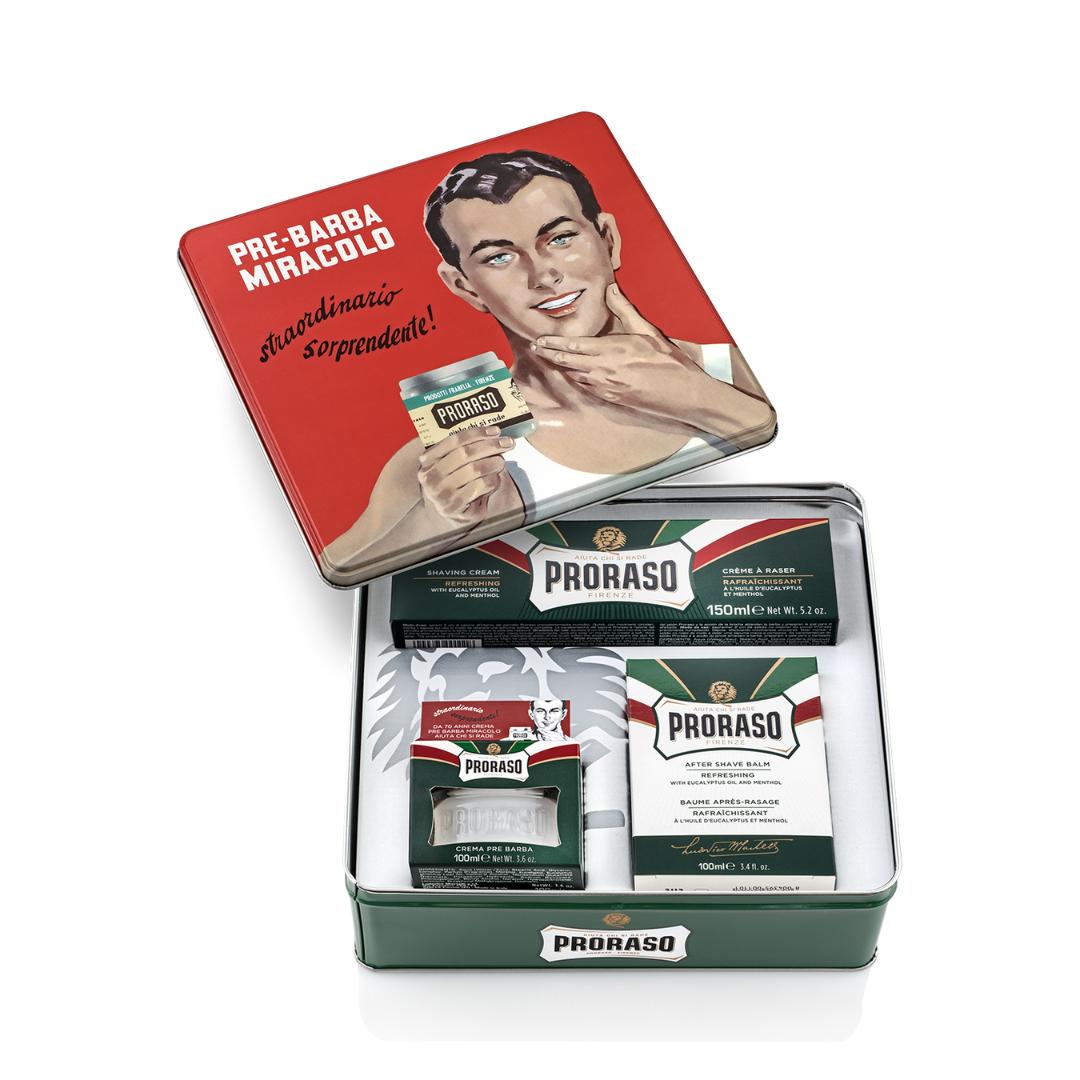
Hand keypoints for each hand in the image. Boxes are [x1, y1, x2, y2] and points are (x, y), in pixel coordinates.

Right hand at [416, 426, 515, 526]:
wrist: (454, 511)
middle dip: (490, 446)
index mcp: (428, 460)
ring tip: (501, 463)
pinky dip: (492, 481)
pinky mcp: (454, 506)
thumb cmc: (457, 482)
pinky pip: (479, 486)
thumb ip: (466, 447)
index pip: (454, 440)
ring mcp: (440, 493)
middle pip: (465, 453)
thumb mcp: (455, 463)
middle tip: (507, 443)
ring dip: (493, 463)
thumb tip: (492, 433)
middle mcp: (430, 476)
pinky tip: (495, 480)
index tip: (495, 431)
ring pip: (474, 469)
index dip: (477, 433)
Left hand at [529, 283, 706, 419]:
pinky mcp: (611, 398)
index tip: (539, 340)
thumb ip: (625, 309)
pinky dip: (576, 379)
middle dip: (550, 355)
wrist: (681, 393)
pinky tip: (574, 375)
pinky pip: (586, 388)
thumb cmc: (667, 363)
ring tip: (551, 359)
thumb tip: (611, 289)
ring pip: (574, 376)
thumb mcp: (647, 331)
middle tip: (537, 349)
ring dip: (561, 367)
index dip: (553, 343)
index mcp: (610, 350)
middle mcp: (603, 370)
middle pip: (567, 362)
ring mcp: (605, 387)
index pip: (573, 345)